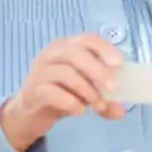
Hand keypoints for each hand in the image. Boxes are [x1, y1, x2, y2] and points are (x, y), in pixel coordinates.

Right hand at [0, 34, 126, 151]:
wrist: (31, 112)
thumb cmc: (61, 93)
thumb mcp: (86, 94)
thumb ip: (104, 101)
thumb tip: (120, 111)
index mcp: (67, 47)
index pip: (87, 39)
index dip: (104, 49)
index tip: (119, 64)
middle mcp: (51, 54)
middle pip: (75, 53)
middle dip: (97, 70)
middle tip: (113, 88)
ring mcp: (40, 72)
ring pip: (65, 73)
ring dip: (87, 90)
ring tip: (98, 105)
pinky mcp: (33, 91)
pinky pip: (52, 92)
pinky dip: (70, 102)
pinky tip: (80, 111)